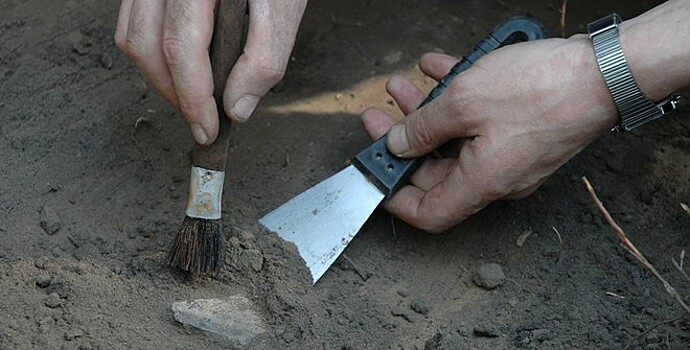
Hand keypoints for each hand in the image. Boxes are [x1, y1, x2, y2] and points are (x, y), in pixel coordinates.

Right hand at [115, 0, 306, 144]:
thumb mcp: (284, 8)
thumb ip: (265, 58)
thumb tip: (237, 108)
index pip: (181, 45)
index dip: (192, 97)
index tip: (207, 130)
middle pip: (146, 44)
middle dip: (173, 92)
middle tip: (202, 119)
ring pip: (132, 36)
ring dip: (159, 77)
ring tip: (194, 97)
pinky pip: (132, 22)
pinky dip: (153, 53)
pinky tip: (183, 68)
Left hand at [361, 37, 618, 232]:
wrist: (606, 72)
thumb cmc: (541, 90)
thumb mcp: (464, 102)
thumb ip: (422, 127)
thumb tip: (397, 144)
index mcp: (481, 183)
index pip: (427, 213)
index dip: (395, 199)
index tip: (374, 174)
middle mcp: (496, 178)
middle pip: (436, 171)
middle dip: (403, 140)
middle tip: (380, 115)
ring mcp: (512, 156)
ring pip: (455, 142)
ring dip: (426, 114)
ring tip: (404, 86)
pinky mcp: (524, 134)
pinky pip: (480, 123)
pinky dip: (456, 99)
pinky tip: (438, 69)